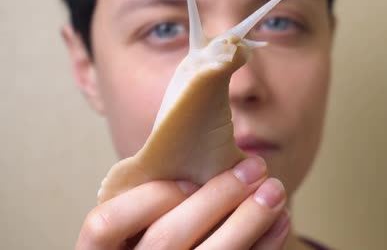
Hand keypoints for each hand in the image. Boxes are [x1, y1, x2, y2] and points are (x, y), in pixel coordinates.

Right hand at [76, 156, 289, 248]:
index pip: (105, 225)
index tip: (190, 179)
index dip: (147, 199)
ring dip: (249, 220)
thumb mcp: (139, 222)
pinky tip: (281, 221)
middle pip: (166, 240)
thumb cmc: (153, 235)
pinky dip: (264, 246)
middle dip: (216, 198)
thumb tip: (203, 146)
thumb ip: (154, 198)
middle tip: (255, 167)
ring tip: (275, 190)